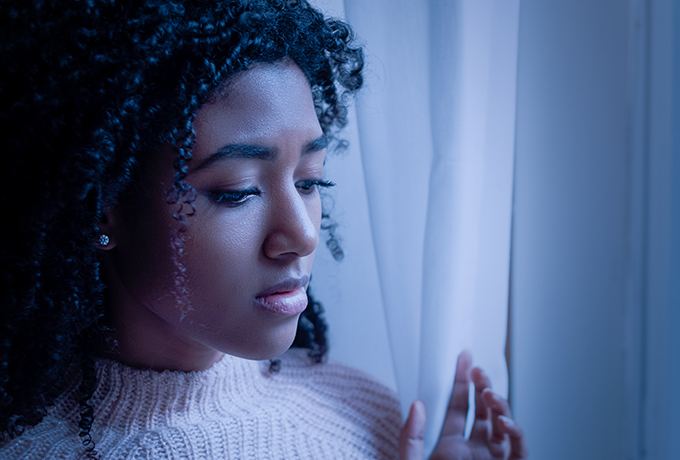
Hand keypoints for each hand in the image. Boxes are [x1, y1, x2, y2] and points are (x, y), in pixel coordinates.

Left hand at [399, 350, 526, 459]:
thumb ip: (411, 438)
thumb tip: (416, 405)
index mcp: (448, 445)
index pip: (457, 406)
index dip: (460, 382)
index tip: (462, 359)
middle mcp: (472, 450)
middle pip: (482, 411)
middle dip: (482, 387)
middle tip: (477, 370)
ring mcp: (490, 459)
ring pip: (502, 426)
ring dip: (498, 406)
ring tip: (488, 394)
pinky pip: (519, 449)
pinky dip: (516, 433)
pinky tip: (504, 422)